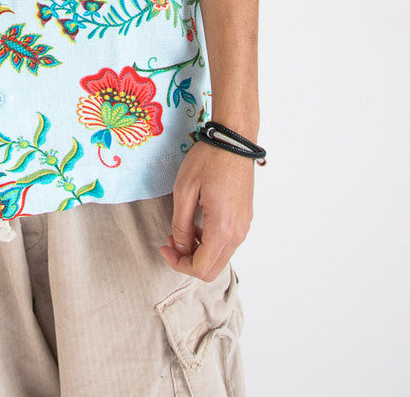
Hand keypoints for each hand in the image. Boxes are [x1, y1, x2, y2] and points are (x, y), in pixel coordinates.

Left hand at [159, 141, 253, 281]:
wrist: (234, 141)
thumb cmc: (208, 161)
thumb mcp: (184, 191)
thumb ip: (181, 225)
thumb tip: (181, 248)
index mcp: (222, 229)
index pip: (201, 268)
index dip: (178, 263)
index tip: (164, 246)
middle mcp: (238, 234)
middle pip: (212, 269)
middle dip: (187, 260)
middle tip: (171, 240)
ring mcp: (244, 227)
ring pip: (220, 257)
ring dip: (199, 251)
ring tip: (182, 229)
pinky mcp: (245, 219)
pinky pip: (228, 243)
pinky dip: (210, 242)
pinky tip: (197, 223)